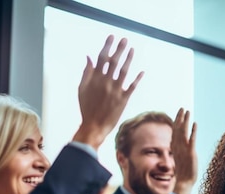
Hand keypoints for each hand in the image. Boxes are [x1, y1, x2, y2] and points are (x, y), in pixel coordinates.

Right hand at [73, 35, 143, 149]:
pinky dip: (137, 79)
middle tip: (125, 39)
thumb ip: (86, 72)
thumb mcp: (82, 88)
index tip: (112, 37)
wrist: (94, 126)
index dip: (108, 46)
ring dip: (129, 60)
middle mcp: (106, 82)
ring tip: (132, 49)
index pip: (102, 58)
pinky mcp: (124, 100)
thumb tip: (89, 57)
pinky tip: (142, 71)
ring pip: (124, 72)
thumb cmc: (86, 107)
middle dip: (119, 49)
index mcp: (94, 78)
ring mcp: (115, 91)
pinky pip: (132, 87)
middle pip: (114, 62)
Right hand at [171, 107, 197, 193]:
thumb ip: (180, 150)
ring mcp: (184, 149)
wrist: (184, 182)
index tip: (179, 113)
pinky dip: (193, 131)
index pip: (175, 131)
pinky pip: (192, 139)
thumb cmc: (183, 172)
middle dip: (180, 118)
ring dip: (185, 121)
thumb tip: (182, 145)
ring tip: (188, 111)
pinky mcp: (191, 153)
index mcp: (175, 147)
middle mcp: (178, 146)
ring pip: (183, 131)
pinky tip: (195, 123)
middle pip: (177, 128)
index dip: (177, 121)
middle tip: (182, 108)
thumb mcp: (181, 158)